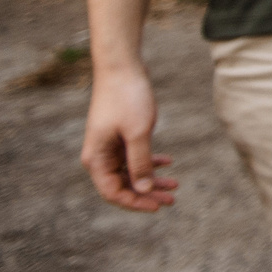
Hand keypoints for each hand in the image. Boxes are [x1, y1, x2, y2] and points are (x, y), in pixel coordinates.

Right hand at [83, 66, 176, 212]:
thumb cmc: (128, 98)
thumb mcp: (138, 132)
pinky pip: (133, 156)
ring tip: (175, 185)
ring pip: (130, 171)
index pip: (113, 192)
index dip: (135, 202)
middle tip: (172, 200)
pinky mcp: (119, 135)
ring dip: (151, 179)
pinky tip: (168, 162)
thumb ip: (140, 163)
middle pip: (122, 185)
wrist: (121, 66)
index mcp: (96, 159)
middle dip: (146, 193)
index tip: (159, 206)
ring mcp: (109, 145)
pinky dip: (150, 161)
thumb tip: (143, 190)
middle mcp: (99, 155)